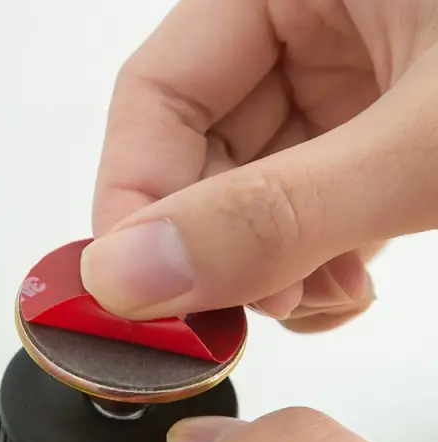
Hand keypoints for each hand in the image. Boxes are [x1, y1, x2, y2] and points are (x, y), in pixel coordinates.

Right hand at [81, 0, 437, 331]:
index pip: (156, 92)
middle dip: (216, 250)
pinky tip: (341, 289)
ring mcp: (346, 90)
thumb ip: (278, 212)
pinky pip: (304, 212)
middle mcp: (310, 30)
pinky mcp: (374, 143)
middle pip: (200, 155)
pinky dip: (311, 266)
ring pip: (251, 197)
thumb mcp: (424, 145)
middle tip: (236, 310)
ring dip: (267, 269)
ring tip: (317, 300)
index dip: (133, 199)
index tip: (137, 289)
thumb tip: (133, 274)